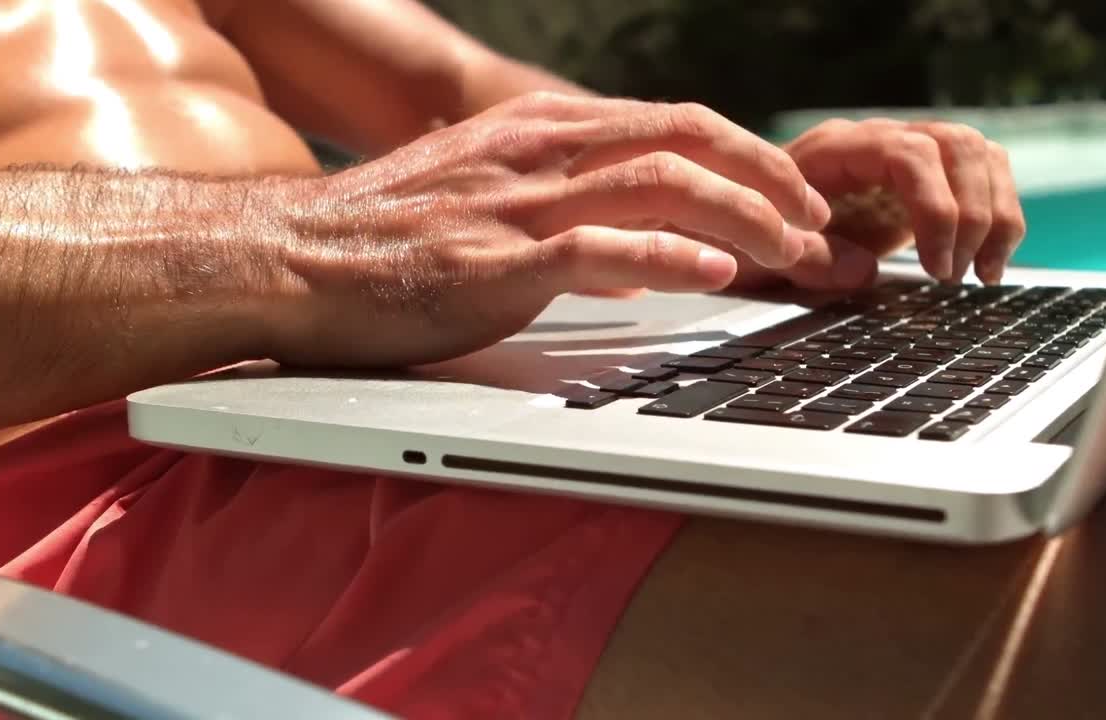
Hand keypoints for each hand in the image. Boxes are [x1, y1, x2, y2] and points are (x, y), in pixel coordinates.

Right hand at [261, 92, 831, 367]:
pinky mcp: (492, 263)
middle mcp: (536, 150)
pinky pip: (598, 247)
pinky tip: (716, 277)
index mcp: (538, 130)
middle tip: (820, 226)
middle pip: (687, 141)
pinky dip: (670, 257)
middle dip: (771, 180)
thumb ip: (562, 203)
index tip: (797, 197)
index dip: (752, 157)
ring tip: (793, 256)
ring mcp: (515, 203)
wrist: (284, 257)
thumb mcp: (483, 193)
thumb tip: (645, 243)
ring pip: (661, 185)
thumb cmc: (383, 236)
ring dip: (745, 219)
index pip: (673, 122)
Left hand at [770, 118, 1027, 287]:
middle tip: (955, 275)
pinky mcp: (925, 177)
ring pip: (980, 154)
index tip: (936, 267)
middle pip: (958, 145)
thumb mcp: (765, 253)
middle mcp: (878, 139)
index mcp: (837, 149)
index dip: (935, 209)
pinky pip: (983, 175)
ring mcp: (906, 152)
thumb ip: (808, 260)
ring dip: (996, 215)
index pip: (911, 154)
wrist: (747, 221)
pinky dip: (999, 217)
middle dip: (972, 215)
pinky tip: (988, 263)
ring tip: (984, 274)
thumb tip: (868, 273)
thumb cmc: (752, 234)